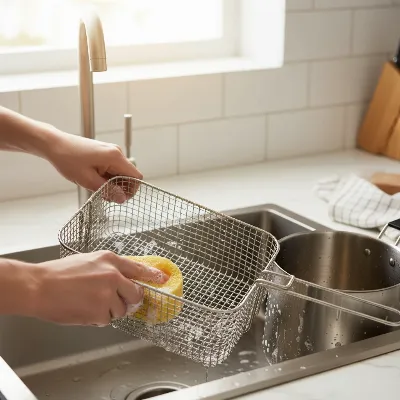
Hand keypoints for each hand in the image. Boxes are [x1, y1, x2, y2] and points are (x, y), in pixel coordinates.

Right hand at [29, 250, 167, 325]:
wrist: (39, 287)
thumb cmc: (60, 273)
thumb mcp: (90, 260)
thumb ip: (110, 268)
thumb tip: (125, 278)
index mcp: (110, 260)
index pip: (139, 269)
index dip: (153, 276)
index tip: (163, 280)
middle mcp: (113, 276)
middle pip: (136, 293)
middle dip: (130, 299)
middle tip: (118, 299)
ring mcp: (108, 295)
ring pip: (121, 309)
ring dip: (110, 309)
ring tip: (90, 302)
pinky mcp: (100, 313)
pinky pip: (107, 320)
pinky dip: (98, 318)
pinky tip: (84, 309)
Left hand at [47, 132, 142, 202]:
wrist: (54, 144)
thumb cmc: (68, 159)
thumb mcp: (87, 180)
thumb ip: (107, 190)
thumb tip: (122, 199)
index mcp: (115, 157)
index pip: (136, 176)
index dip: (131, 190)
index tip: (119, 199)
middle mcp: (116, 152)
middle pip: (129, 176)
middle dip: (120, 188)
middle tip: (105, 196)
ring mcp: (111, 152)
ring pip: (121, 173)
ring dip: (113, 184)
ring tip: (96, 187)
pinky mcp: (105, 153)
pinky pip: (113, 169)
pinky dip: (107, 178)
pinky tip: (95, 181)